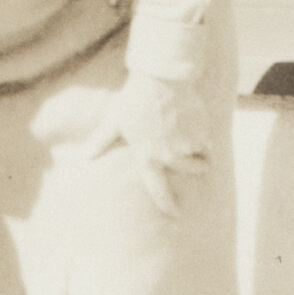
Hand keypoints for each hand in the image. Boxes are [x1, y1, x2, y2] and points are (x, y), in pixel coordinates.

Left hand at [91, 69, 209, 217]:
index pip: (158, 189)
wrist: (161, 79)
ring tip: (193, 135)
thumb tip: (83, 157)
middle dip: (195, 166)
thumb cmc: (134, 99)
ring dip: (201, 151)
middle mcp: (169, 156)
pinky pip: (210, 143)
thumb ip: (101, 141)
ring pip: (202, 157)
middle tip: (193, 156)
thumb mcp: (114, 121)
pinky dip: (206, 136)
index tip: (176, 214)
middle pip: (190, 171)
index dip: (167, 204)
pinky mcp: (203, 134)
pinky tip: (196, 123)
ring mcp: (188, 146)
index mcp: (147, 156)